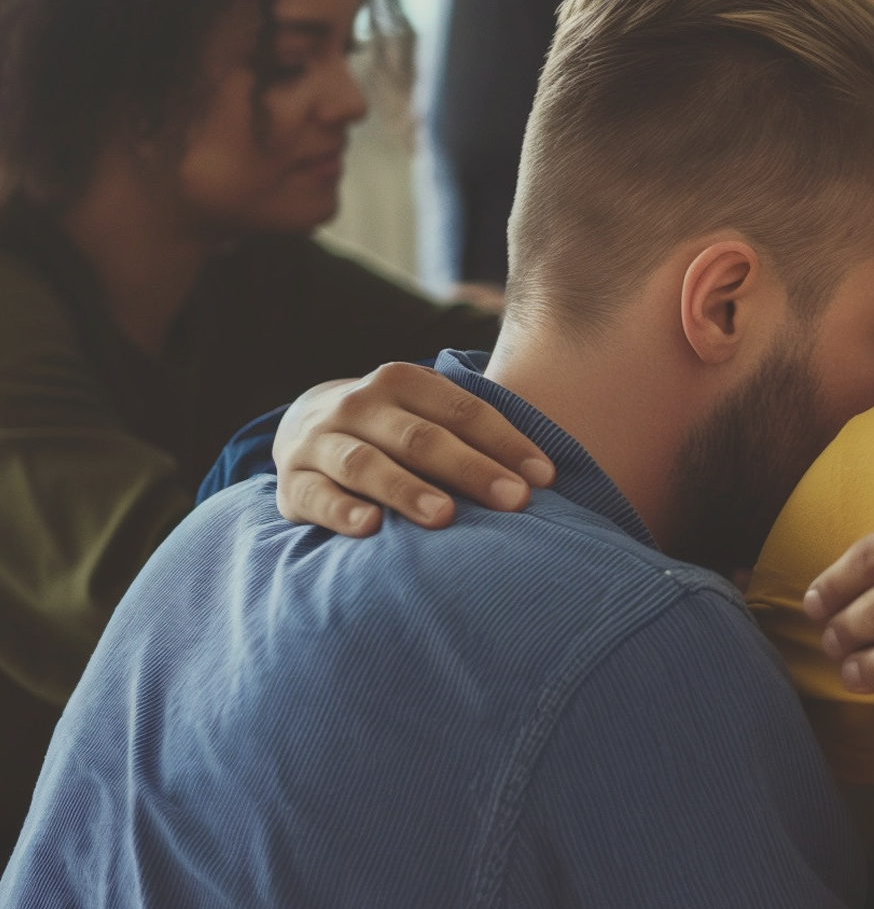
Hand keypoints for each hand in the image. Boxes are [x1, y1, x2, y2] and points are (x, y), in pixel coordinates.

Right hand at [275, 362, 554, 536]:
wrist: (306, 424)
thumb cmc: (395, 428)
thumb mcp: (428, 412)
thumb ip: (474, 431)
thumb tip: (547, 474)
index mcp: (402, 381)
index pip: (463, 411)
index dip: (507, 443)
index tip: (545, 479)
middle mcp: (359, 404)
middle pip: (420, 438)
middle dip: (471, 470)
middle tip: (514, 501)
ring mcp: (320, 442)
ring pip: (365, 465)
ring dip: (407, 490)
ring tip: (445, 516)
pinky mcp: (292, 482)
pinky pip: (316, 497)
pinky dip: (341, 511)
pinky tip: (371, 528)